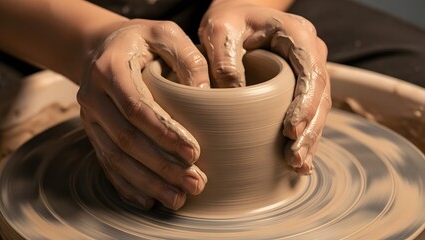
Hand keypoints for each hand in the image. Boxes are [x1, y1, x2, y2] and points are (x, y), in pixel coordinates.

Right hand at [77, 20, 208, 209]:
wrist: (105, 47)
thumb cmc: (142, 41)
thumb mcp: (166, 34)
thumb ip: (187, 58)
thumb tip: (206, 94)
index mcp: (110, 69)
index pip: (137, 108)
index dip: (165, 134)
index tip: (194, 152)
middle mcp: (93, 97)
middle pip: (126, 140)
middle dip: (162, 166)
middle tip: (195, 183)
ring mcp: (90, 118)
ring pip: (116, 158)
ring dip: (147, 183)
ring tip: (178, 199)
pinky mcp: (93, 133)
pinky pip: (106, 164)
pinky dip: (127, 185)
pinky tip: (148, 201)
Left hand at [199, 1, 330, 173]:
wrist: (235, 14)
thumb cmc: (228, 20)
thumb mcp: (219, 31)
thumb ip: (225, 60)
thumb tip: (235, 98)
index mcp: (297, 35)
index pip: (310, 72)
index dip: (305, 104)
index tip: (291, 131)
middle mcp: (310, 51)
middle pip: (320, 95)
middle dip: (310, 129)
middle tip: (294, 158)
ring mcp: (309, 67)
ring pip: (319, 106)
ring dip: (310, 137)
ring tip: (297, 165)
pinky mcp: (301, 82)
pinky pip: (310, 109)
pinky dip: (306, 134)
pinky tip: (299, 158)